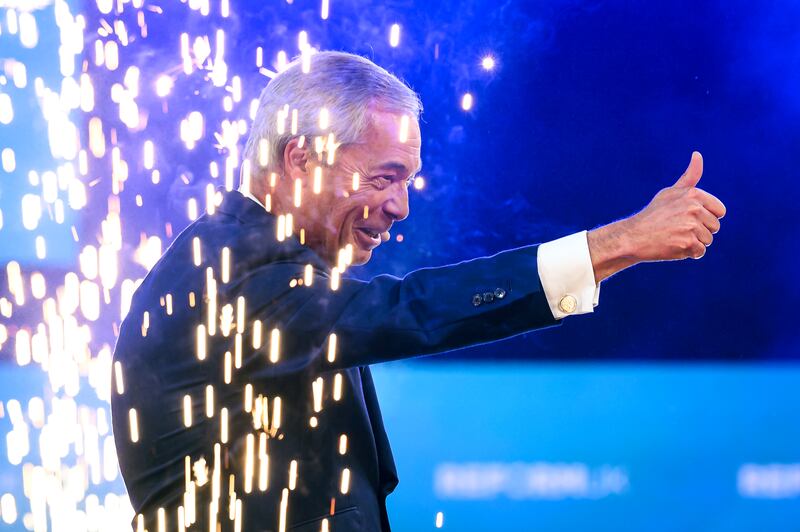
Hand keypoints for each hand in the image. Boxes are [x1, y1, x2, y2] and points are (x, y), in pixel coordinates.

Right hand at [588, 151, 725, 281]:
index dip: (706, 218)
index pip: (720, 211)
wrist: (632, 236)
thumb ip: (689, 177)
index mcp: (693, 194)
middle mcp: (694, 208)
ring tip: (674, 237)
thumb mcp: (670, 192)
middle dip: (700, 232)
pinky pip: (700, 252)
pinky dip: (688, 253)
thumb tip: (697, 154)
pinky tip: (672, 246)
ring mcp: (691, 226)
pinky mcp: (687, 242)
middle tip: (677, 229)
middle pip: (714, 227)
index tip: (688, 218)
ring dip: (693, 243)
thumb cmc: (653, 215)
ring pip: (707, 240)